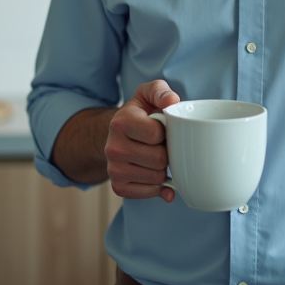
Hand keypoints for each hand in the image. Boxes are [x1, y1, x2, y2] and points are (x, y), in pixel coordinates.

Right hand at [104, 80, 179, 201]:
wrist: (117, 134)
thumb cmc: (140, 113)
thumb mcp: (148, 94)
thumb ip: (161, 91)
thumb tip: (172, 101)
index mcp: (120, 122)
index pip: (156, 134)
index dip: (165, 132)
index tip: (160, 127)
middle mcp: (113, 147)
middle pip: (159, 159)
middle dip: (166, 152)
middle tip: (160, 144)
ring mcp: (114, 169)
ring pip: (156, 177)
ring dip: (162, 169)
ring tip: (155, 156)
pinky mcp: (118, 186)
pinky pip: (148, 192)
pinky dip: (156, 186)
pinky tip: (153, 173)